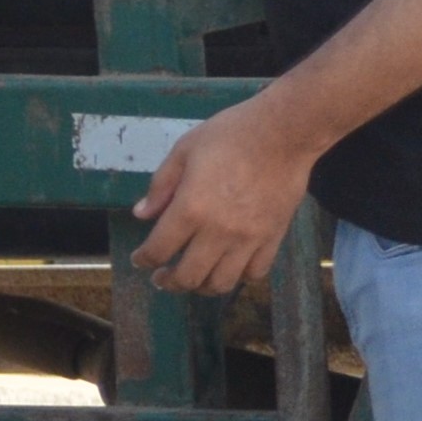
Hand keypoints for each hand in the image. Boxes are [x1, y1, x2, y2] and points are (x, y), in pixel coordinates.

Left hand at [131, 87, 326, 296]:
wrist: (282, 134)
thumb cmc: (228, 135)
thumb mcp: (184, 151)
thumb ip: (161, 186)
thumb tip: (141, 215)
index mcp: (191, 209)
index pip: (160, 249)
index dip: (144, 260)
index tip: (139, 261)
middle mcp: (218, 232)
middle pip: (189, 276)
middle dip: (170, 282)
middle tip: (162, 278)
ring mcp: (249, 240)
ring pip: (222, 283)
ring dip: (202, 286)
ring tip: (193, 279)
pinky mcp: (273, 239)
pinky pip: (254, 273)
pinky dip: (239, 277)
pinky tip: (228, 267)